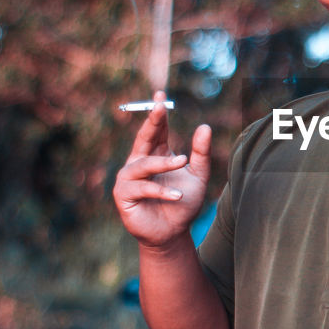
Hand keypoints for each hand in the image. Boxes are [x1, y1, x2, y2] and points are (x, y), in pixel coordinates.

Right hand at [112, 90, 211, 248]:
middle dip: (151, 120)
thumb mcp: (198, 176)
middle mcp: (139, 162)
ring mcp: (129, 178)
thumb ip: (201, 153)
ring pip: (145, 164)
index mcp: (155, 154)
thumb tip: (204, 126)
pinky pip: (142, 187)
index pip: (156, 130)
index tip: (161, 95)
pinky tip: (177, 195)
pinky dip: (161, 191)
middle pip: (144, 137)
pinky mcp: (124, 194)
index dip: (158, 113)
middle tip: (159, 106)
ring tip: (183, 163)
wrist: (173, 233)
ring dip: (164, 163)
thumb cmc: (183, 203)